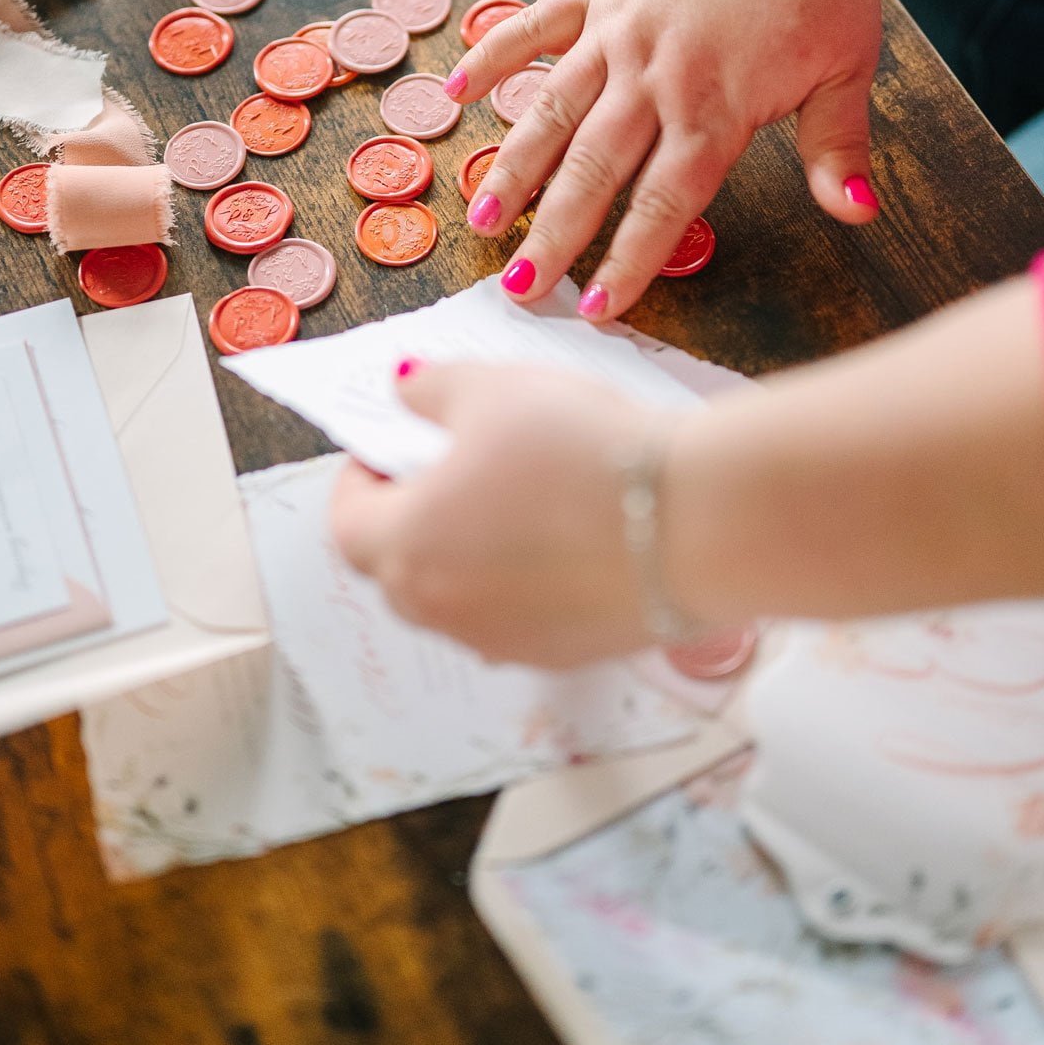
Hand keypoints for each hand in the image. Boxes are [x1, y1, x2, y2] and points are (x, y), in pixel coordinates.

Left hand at [329, 361, 662, 667]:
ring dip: (469, 551)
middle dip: (413, 517)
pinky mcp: (565, 655)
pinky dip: (525, 579)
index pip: (348, 523)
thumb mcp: (493, 389)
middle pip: (399, 569)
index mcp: (407, 548)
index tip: (390, 445)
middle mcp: (444, 611)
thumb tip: (403, 390)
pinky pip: (520, 616)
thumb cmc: (582, 452)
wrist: (696, 522)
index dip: (361, 479)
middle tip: (450, 466)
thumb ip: (430, 389)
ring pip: (460, 597)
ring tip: (517, 495)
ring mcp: (505, 642)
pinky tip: (570, 531)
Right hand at [445, 0, 881, 317]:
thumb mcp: (847, 65)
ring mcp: (618, 31)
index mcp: (713, 104)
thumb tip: (858, 215)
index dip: (630, 260)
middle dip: (554, 234)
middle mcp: (653, 74)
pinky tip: (459, 91)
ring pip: (552, 110)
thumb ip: (838, 147)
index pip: (664, 202)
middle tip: (519, 287)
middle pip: (594, 170)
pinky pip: (536, 26)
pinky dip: (495, 55)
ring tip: (480, 216)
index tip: (598, 307)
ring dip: (514, 166)